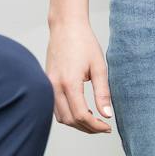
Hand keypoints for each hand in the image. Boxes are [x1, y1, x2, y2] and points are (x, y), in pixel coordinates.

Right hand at [46, 18, 115, 133]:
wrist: (66, 27)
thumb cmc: (84, 43)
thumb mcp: (99, 67)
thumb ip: (103, 93)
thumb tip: (107, 115)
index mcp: (69, 83)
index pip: (81, 116)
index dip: (96, 126)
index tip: (107, 127)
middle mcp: (55, 87)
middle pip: (70, 120)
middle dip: (87, 128)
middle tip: (103, 127)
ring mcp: (48, 86)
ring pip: (60, 117)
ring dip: (77, 123)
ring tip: (93, 120)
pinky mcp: (47, 83)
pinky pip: (55, 107)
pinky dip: (68, 114)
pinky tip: (81, 110)